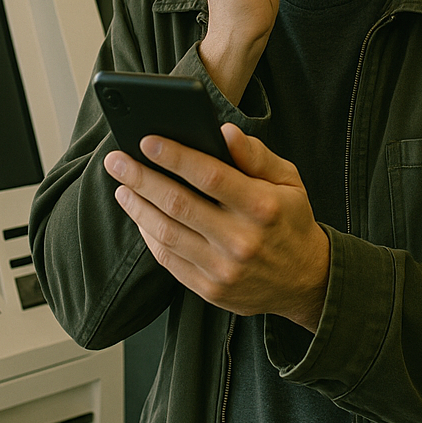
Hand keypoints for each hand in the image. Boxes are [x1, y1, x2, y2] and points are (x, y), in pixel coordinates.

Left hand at [105, 123, 329, 332]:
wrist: (305, 280)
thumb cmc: (290, 219)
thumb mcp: (288, 180)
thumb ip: (256, 155)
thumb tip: (224, 132)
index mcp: (263, 206)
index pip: (211, 175)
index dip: (175, 157)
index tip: (147, 141)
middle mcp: (241, 240)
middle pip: (179, 204)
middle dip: (141, 178)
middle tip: (116, 160)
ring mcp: (223, 269)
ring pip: (166, 233)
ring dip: (137, 206)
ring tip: (122, 185)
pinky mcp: (210, 290)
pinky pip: (168, 260)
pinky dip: (148, 234)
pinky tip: (139, 214)